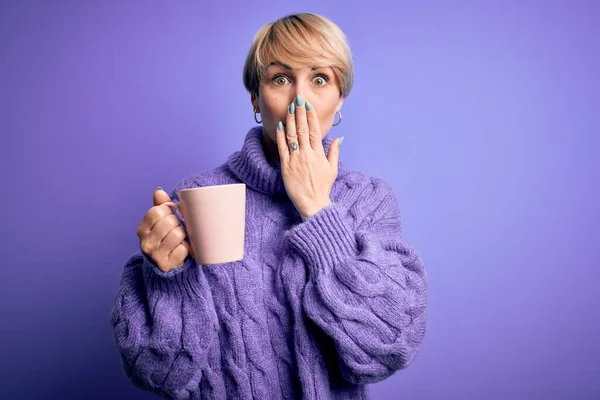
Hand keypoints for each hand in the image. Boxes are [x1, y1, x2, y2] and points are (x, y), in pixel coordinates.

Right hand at [137, 188, 190, 271]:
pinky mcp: (166, 265)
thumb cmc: (166, 239)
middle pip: (169, 221)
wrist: (167, 266)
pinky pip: (183, 248)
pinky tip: (183, 249)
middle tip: (178, 229)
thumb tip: (159, 191)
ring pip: (177, 234)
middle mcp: (145, 243)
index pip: (157, 211)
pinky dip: (187, 248)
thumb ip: (160, 206)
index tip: (171, 216)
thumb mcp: (160, 223)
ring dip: (184, 235)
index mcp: (142, 229)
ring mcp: (154, 255)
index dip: (169, 211)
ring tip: (181, 239)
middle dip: (178, 223)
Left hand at [275, 96, 342, 219]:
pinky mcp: (285, 167)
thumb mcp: (332, 169)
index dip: (311, 116)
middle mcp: (307, 154)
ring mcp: (295, 160)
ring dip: (290, 120)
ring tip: (289, 108)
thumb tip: (339, 138)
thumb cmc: (323, 187)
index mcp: (318, 154)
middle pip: (303, 129)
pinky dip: (281, 135)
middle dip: (300, 113)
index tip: (308, 106)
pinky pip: (282, 148)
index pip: (315, 130)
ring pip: (292, 136)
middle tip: (297, 100)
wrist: (312, 203)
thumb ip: (334, 152)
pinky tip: (280, 125)